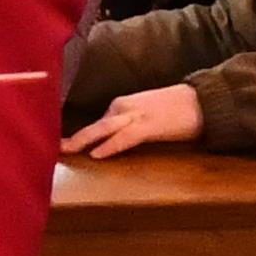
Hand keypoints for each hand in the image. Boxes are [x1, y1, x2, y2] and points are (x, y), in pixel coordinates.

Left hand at [66, 82, 208, 160]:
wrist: (201, 101)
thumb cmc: (175, 110)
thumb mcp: (144, 115)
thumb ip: (125, 125)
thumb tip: (109, 140)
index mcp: (122, 105)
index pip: (95, 122)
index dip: (78, 136)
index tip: (62, 146)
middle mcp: (123, 107)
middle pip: (93, 125)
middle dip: (74, 138)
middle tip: (54, 149)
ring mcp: (136, 115)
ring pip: (103, 129)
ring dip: (83, 140)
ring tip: (65, 151)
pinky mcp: (149, 126)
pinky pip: (124, 138)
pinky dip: (110, 146)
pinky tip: (96, 154)